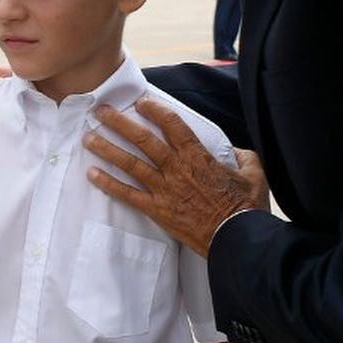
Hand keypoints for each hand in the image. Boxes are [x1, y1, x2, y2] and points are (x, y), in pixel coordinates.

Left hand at [83, 98, 269, 256]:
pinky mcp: (157, 210)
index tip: (141, 102)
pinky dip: (108, 184)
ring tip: (88, 138)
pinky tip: (92, 174)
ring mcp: (164, 189)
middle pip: (143, 140)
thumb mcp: (254, 175)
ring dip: (107, 149)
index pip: (173, 125)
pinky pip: (127, 195)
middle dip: (120, 123)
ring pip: (130, 164)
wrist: (237, 240)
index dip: (155, 111)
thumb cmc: (246, 208)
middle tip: (100, 111)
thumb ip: (243, 157)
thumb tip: (235, 150)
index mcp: (198, 157)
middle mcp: (177, 169)